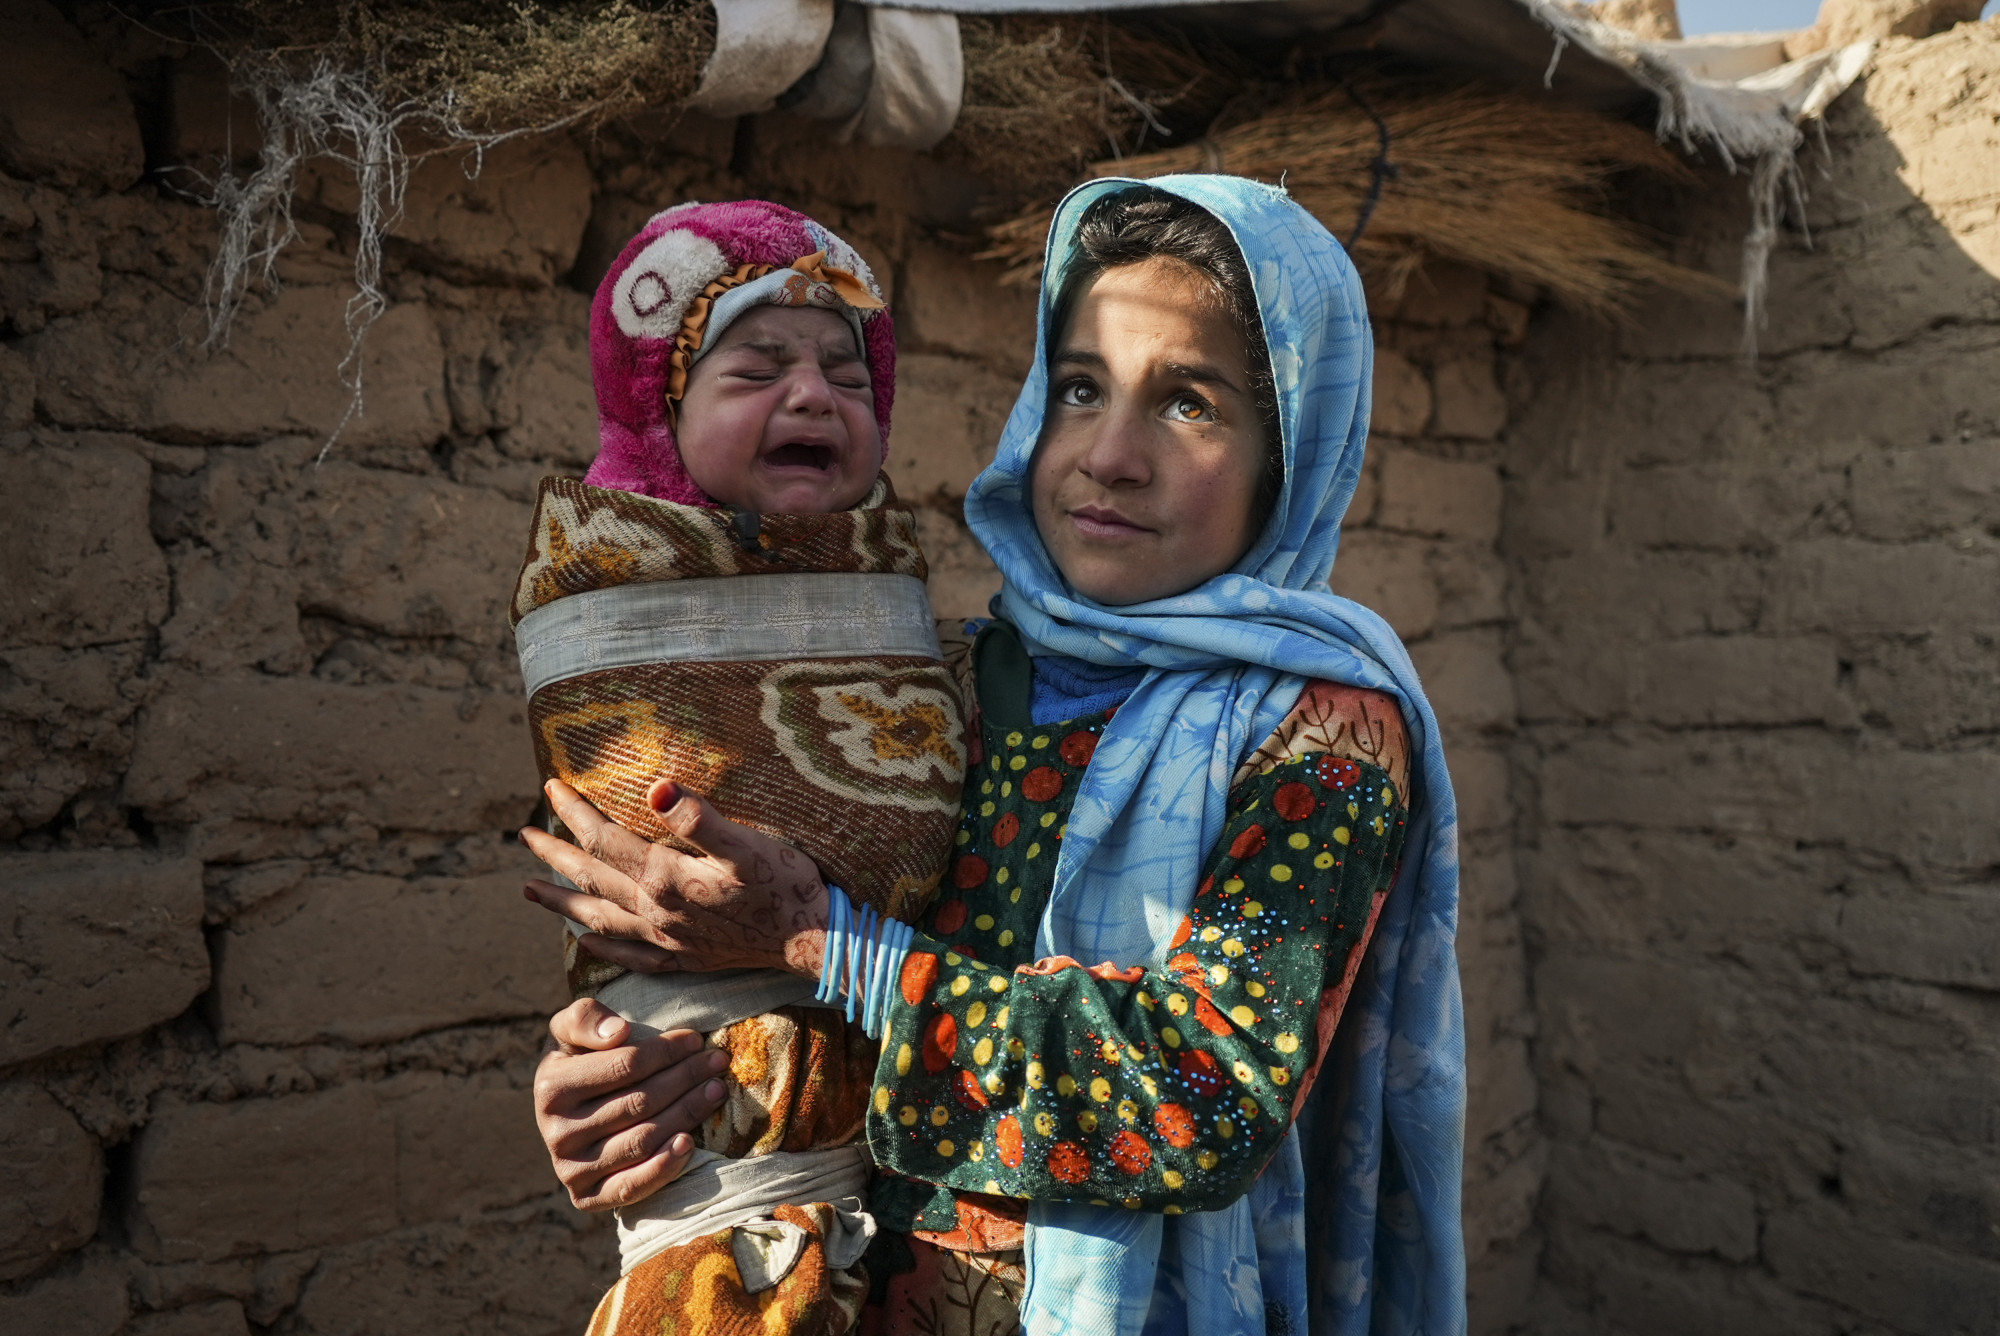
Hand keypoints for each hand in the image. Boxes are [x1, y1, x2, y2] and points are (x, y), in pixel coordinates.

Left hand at [520, 778, 829, 977]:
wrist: (814, 941)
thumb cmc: (787, 886)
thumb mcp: (747, 843)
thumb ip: (698, 818)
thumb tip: (655, 789)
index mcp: (666, 880)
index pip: (605, 840)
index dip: (576, 811)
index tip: (551, 786)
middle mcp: (657, 913)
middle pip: (592, 880)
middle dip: (555, 854)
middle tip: (524, 835)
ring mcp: (668, 940)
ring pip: (599, 920)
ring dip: (562, 903)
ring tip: (529, 891)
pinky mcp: (685, 960)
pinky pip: (629, 956)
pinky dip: (601, 947)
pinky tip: (585, 940)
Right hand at [534, 997, 732, 1210]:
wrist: (570, 1115)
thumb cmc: (581, 1063)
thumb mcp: (572, 1031)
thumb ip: (585, 1018)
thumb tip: (618, 1032)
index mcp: (550, 1088)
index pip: (625, 1065)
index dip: (666, 1050)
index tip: (695, 1039)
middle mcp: (556, 1133)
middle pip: (640, 1102)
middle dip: (686, 1077)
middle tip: (717, 1063)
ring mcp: (569, 1169)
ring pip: (642, 1140)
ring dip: (687, 1113)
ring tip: (716, 1091)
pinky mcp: (586, 1198)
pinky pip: (630, 1188)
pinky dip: (664, 1167)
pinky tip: (690, 1142)